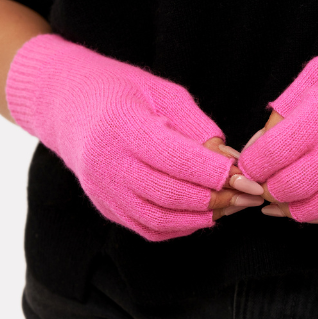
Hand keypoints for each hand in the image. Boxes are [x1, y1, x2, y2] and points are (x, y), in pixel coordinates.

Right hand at [5, 34, 264, 239]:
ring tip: (233, 206)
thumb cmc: (119, 90)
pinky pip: (147, 228)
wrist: (66, 104)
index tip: (249, 175)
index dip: (217, 172)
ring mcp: (104, 190)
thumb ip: (197, 127)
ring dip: (201, 217)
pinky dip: (180, 227)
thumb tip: (231, 160)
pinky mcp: (106, 207)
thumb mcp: (162, 92)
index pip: (177, 159)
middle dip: (217, 198)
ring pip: (159, 219)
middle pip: (170, 194)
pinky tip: (203, 214)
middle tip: (250, 196)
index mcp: (123, 127)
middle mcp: (109, 164)